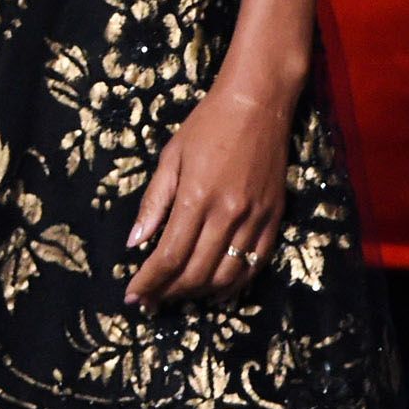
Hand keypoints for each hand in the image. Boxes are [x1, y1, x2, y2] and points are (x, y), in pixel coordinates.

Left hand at [125, 80, 291, 307]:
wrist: (257, 106)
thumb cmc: (206, 126)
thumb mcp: (170, 158)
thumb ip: (154, 203)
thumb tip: (135, 243)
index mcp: (196, 198)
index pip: (168, 255)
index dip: (149, 282)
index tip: (133, 297)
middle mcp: (228, 215)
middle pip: (196, 271)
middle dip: (169, 292)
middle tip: (150, 302)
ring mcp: (255, 220)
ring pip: (227, 275)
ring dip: (199, 293)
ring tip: (177, 296)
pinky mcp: (275, 221)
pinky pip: (255, 265)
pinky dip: (235, 285)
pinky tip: (216, 291)